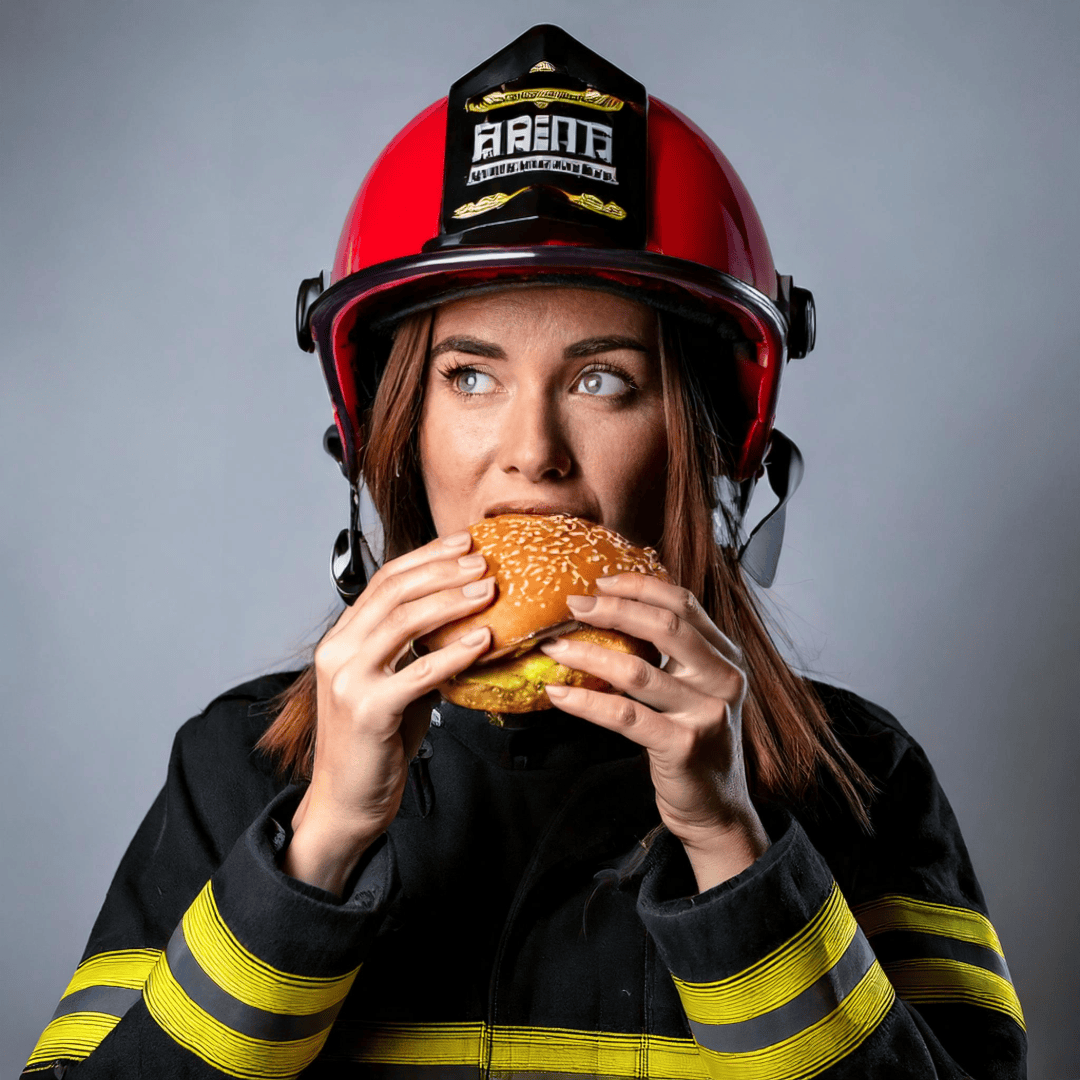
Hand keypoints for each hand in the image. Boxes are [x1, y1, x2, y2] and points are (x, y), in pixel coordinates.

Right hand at [283, 530, 494, 894]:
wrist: (345, 802)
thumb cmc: (374, 743)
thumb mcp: (393, 685)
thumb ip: (416, 653)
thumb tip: (465, 625)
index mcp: (342, 640)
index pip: (384, 581)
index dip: (426, 556)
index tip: (464, 543)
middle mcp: (338, 652)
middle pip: (394, 592)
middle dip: (443, 570)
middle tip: (483, 562)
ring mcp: (349, 680)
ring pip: (403, 622)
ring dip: (451, 601)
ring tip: (488, 590)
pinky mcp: (368, 710)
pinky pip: (419, 672)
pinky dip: (455, 652)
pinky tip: (484, 640)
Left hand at [540, 574, 768, 890]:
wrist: (715, 807)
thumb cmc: (693, 740)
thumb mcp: (694, 688)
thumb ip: (671, 653)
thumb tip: (611, 610)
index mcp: (726, 656)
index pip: (684, 603)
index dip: (640, 586)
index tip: (600, 582)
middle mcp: (723, 679)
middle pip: (665, 626)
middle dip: (613, 609)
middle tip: (573, 606)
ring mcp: (706, 714)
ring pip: (638, 670)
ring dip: (588, 654)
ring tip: (555, 648)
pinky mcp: (683, 746)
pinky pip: (624, 716)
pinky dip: (586, 702)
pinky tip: (558, 695)